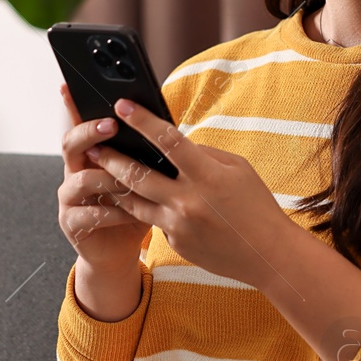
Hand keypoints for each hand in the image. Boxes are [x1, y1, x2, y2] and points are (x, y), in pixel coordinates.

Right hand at [56, 82, 149, 273]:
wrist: (118, 249)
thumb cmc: (135, 205)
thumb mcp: (142, 174)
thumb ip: (143, 152)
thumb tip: (167, 123)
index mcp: (90, 154)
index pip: (79, 123)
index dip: (72, 105)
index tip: (70, 86)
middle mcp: (74, 171)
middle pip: (70, 144)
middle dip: (90, 132)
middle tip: (111, 125)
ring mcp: (69, 198)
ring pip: (80, 180)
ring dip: (107, 178)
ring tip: (129, 179)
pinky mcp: (72, 223)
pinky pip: (88, 214)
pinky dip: (111, 212)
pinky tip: (130, 213)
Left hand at [85, 96, 294, 289]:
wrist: (267, 255)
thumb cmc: (256, 206)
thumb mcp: (237, 169)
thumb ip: (203, 154)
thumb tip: (173, 142)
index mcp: (207, 175)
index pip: (167, 140)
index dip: (142, 120)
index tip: (122, 105)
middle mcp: (188, 200)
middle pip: (137, 174)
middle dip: (111, 158)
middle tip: (93, 146)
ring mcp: (178, 225)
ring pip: (133, 201)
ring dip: (114, 185)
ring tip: (98, 173)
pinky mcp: (175, 243)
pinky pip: (153, 221)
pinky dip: (146, 209)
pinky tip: (136, 200)